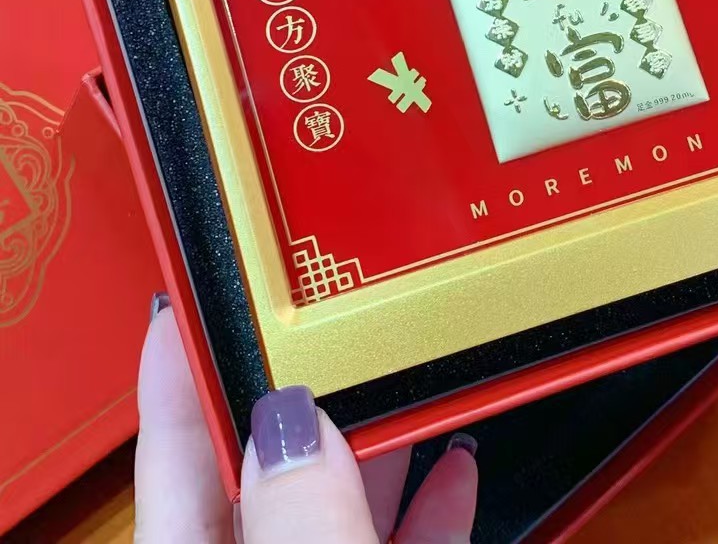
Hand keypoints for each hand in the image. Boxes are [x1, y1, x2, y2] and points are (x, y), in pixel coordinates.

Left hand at [134, 296, 476, 542]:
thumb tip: (296, 425)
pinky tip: (455, 463)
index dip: (184, 366)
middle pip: (266, 462)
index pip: (172, 455)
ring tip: (412, 371)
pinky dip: (426, 503)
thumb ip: (301, 521)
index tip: (203, 289)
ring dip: (379, 437)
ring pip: (335, 498)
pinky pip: (393, 541)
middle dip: (307, 385)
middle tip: (338, 310)